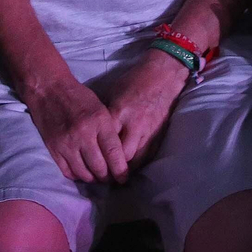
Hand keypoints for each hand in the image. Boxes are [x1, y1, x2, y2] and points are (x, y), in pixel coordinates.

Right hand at [24, 76, 130, 182]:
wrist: (49, 90)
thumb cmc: (79, 97)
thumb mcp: (101, 109)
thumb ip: (108, 131)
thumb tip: (118, 156)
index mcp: (99, 122)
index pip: (114, 153)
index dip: (120, 170)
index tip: (123, 178)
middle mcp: (83, 135)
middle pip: (99, 167)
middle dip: (107, 177)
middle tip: (111, 178)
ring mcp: (67, 143)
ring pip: (84, 173)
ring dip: (93, 179)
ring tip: (98, 177)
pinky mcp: (53, 149)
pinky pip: (67, 171)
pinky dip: (77, 176)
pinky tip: (82, 173)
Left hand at [99, 49, 190, 171]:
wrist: (163, 75)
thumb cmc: (134, 81)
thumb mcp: (113, 94)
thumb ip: (104, 116)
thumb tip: (90, 133)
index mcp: (119, 112)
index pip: (104, 141)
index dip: (96, 154)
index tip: (88, 163)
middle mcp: (134, 125)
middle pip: (120, 156)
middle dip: (110, 168)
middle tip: (101, 176)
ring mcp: (149, 131)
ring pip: (135, 160)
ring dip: (124, 170)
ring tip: (113, 176)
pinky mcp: (159, 134)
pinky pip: (147, 156)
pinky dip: (137, 164)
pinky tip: (129, 168)